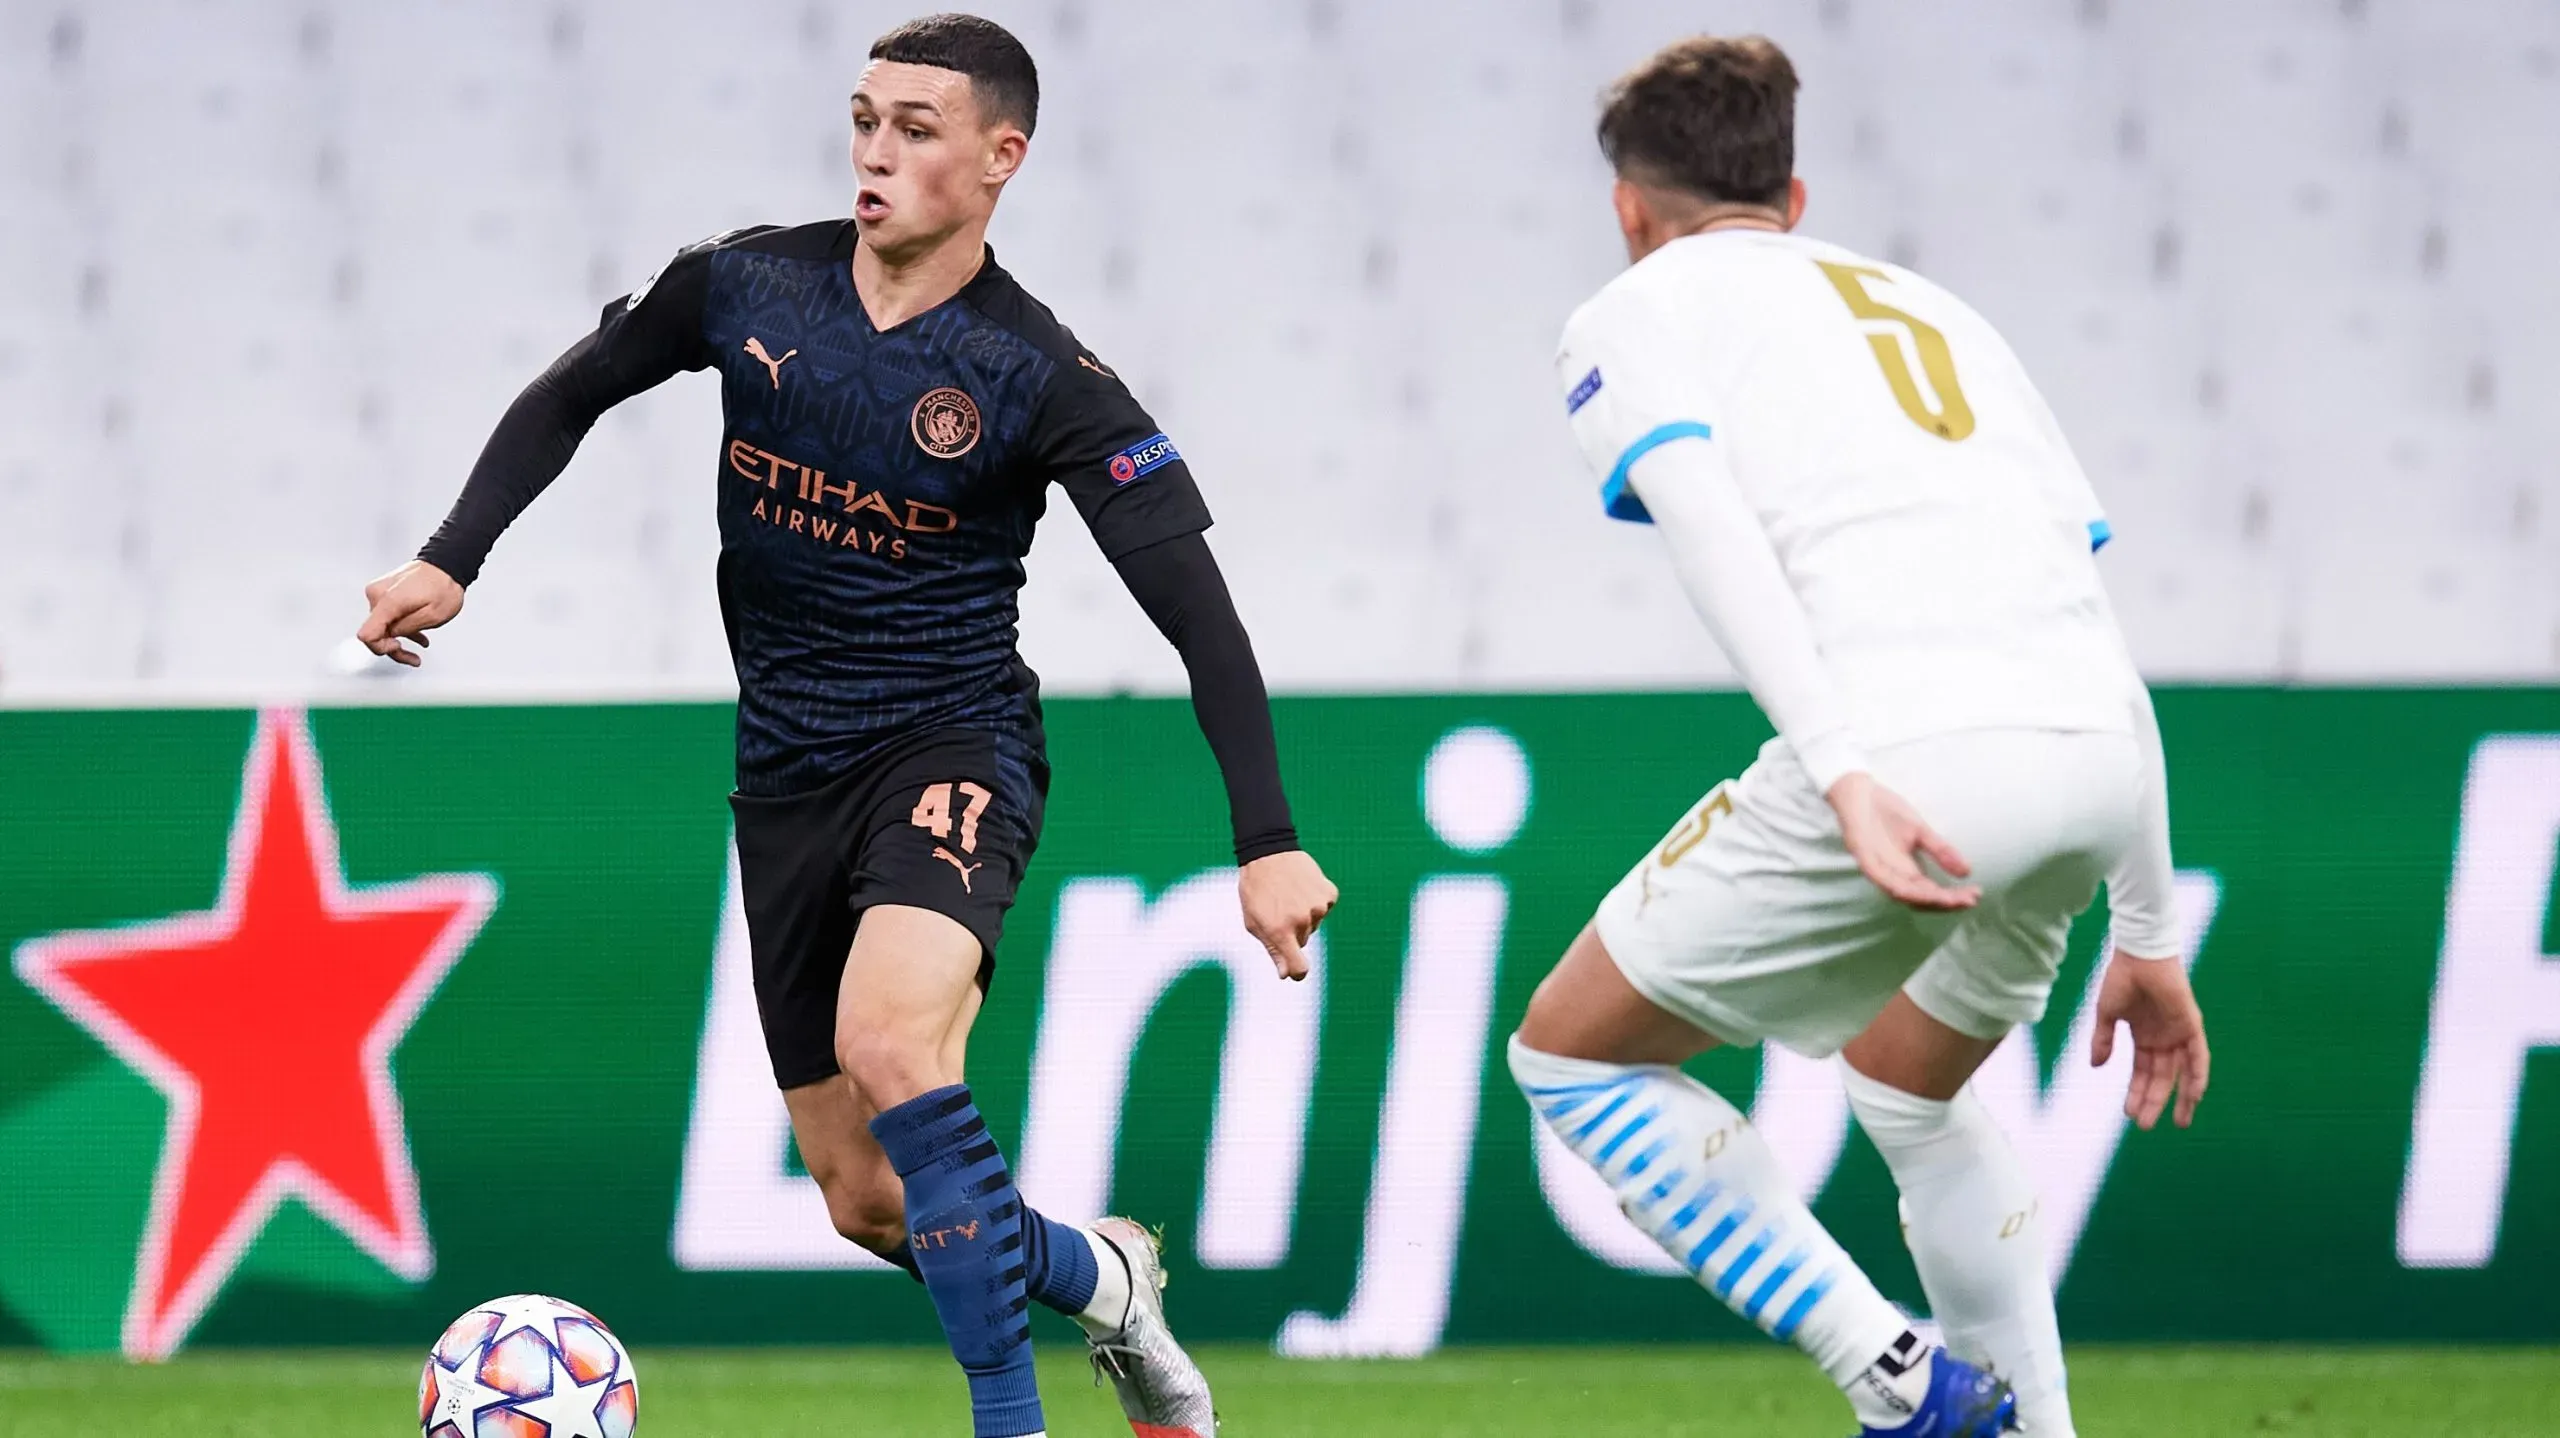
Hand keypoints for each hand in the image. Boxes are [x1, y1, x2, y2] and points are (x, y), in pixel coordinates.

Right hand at [357, 561, 464, 666]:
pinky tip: (418, 635)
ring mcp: (380, 591)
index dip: (381, 647)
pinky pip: (388, 614)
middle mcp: (377, 594)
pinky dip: (401, 625)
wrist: (447, 564)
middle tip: (414, 658)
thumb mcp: (432, 616)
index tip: (398, 647)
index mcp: (388, 601)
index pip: (367, 635)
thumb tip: (390, 636)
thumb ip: (407, 629)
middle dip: (393, 647)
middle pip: (375, 631)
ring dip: (400, 637)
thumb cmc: (444, 587)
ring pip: (382, 624)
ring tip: (421, 644)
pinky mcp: (385, 590)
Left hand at [1239, 849, 1337, 981]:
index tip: (1295, 971)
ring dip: (1303, 915)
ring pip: (1314, 923)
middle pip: (1303, 941)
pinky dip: (1315, 901)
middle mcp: (1302, 921)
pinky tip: (1301, 888)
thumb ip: (1272, 950)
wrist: (1268, 852)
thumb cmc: (1256, 890)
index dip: (1297, 972)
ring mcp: (1318, 907)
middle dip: (1292, 932)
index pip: (1299, 967)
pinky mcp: (1329, 893)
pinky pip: (1324, 907)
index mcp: (1280, 931)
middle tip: (1278, 910)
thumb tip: (1286, 975)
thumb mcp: (1254, 922)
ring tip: (1288, 895)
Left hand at [1825, 771, 1979, 910]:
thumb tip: (1967, 871)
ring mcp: (1875, 867)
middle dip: (1945, 902)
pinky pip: (1880, 878)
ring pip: (1901, 894)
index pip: (1930, 892)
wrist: (1857, 788)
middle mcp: (1890, 874)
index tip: (1976, 895)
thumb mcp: (1920, 830)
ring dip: (1927, 899)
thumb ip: (1940, 850)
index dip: (1952, 897)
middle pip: (1918, 899)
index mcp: (1903, 870)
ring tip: (1951, 899)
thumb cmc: (1885, 810)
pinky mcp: (1863, 856)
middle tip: (1970, 901)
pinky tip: (1914, 889)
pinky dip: (1897, 886)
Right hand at [2090, 950, 2208, 1129]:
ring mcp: (2179, 1033)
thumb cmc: (2121, 979)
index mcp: (2144, 1037)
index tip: (2129, 1113)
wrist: (2137, 956)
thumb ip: (2103, 1040)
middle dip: (2154, 1101)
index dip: (2136, 1093)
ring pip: (2183, 1073)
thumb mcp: (2107, 1015)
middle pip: (2161, 1078)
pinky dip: (2198, 1076)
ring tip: (2180, 1122)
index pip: (2142, 1073)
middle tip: (2146, 1126)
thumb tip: (2096, 1066)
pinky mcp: (2192, 1025)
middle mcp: (2164, 1039)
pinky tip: (2195, 1096)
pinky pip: (2199, 1056)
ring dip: (2182, 1097)